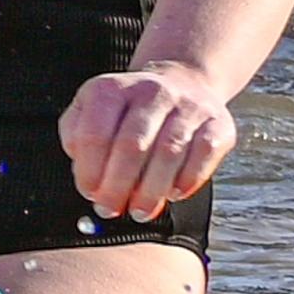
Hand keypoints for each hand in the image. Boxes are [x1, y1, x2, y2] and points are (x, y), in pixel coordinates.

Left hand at [59, 62, 236, 222]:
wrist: (181, 82)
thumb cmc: (130, 110)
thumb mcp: (92, 109)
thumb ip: (76, 135)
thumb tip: (82, 169)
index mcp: (112, 88)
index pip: (94, 133)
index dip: (89, 170)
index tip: (89, 192)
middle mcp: (151, 91)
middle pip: (132, 145)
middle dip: (117, 187)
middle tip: (110, 210)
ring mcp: (187, 105)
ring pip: (168, 153)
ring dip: (150, 192)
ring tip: (139, 211)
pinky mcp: (217, 122)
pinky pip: (203, 155)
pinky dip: (187, 181)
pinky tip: (173, 193)